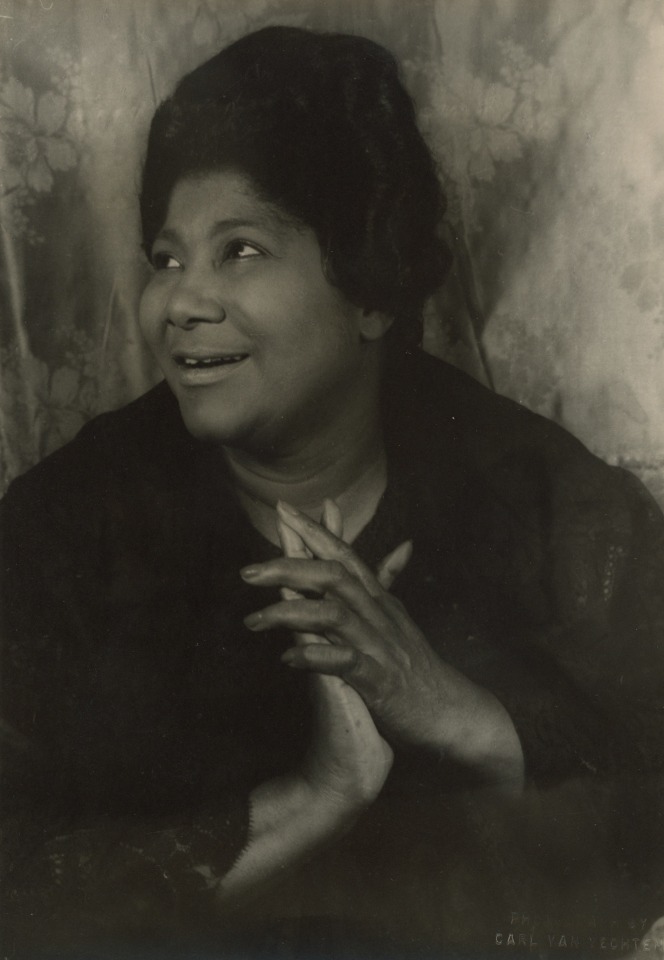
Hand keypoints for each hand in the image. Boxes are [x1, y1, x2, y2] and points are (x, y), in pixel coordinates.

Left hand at [242, 501, 524, 788]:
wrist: (449, 710)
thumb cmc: (417, 664)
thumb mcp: (401, 615)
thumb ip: (390, 578)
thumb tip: (403, 543)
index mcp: (379, 598)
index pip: (344, 554)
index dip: (314, 530)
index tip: (282, 509)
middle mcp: (378, 614)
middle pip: (333, 577)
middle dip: (289, 569)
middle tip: (247, 572)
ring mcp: (379, 645)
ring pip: (333, 615)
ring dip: (289, 615)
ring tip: (254, 621)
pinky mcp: (378, 680)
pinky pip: (343, 662)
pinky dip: (314, 656)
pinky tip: (288, 658)